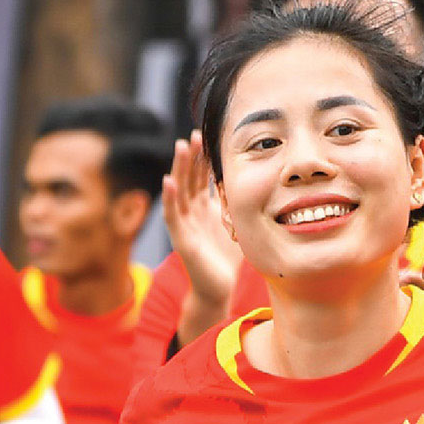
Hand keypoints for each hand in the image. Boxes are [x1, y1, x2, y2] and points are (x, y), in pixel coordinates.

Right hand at [160, 132, 239, 312]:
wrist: (220, 289)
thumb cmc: (227, 258)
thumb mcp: (235, 224)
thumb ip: (236, 204)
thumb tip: (255, 181)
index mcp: (204, 208)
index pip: (200, 176)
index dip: (202, 158)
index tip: (206, 136)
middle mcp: (191, 212)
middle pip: (188, 179)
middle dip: (190, 157)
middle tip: (194, 135)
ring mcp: (184, 225)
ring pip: (178, 191)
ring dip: (178, 169)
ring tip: (180, 147)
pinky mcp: (181, 240)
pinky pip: (172, 216)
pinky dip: (169, 199)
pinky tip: (168, 182)